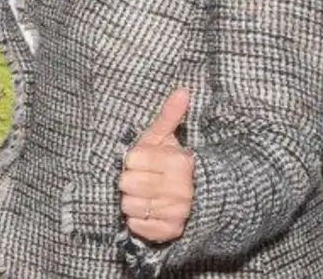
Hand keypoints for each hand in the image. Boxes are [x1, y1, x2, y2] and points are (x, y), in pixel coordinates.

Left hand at [119, 87, 194, 243]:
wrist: (195, 194)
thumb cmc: (170, 162)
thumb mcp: (166, 137)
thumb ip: (169, 115)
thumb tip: (182, 90)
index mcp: (178, 162)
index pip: (132, 159)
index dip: (132, 160)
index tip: (140, 161)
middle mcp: (180, 189)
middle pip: (127, 183)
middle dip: (129, 180)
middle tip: (140, 178)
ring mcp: (177, 212)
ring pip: (129, 206)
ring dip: (131, 200)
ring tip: (144, 194)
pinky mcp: (170, 231)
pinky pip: (137, 226)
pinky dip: (136, 220)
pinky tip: (146, 210)